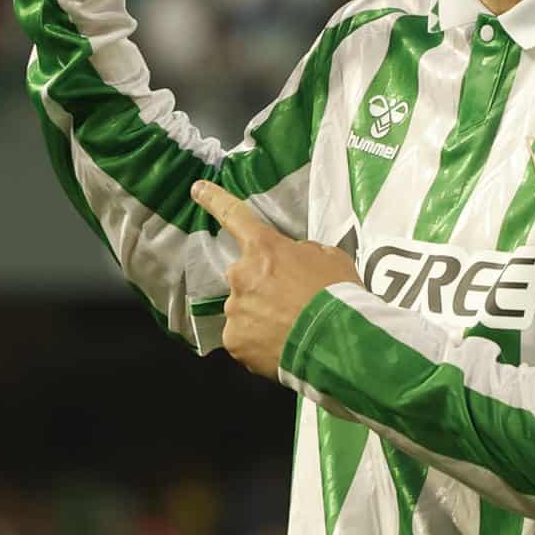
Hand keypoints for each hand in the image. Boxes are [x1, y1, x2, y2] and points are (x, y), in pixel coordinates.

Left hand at [192, 180, 360, 379]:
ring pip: (244, 309)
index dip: (215, 200)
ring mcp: (235, 309)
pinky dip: (259, 342)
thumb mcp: (331, 259)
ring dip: (263, 316)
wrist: (336, 343)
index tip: (197, 189)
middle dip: (263, 287)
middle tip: (292, 304)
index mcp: (264, 248)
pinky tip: (281, 346)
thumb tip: (294, 257)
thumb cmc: (338, 295)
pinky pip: (243, 338)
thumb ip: (304, 252)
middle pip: (246, 276)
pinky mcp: (234, 340)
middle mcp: (241, 274)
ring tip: (292, 330)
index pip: (235, 216)